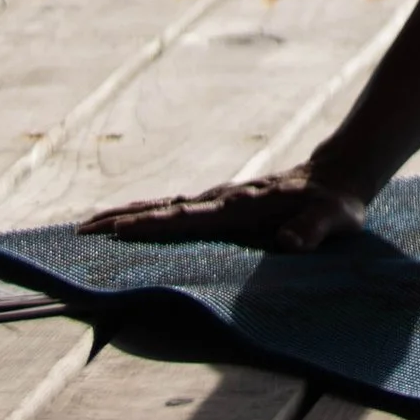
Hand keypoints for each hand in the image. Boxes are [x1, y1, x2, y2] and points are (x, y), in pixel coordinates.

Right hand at [83, 166, 366, 254]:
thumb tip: (290, 244)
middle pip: (164, 209)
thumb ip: (313, 230)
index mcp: (242, 207)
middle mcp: (223, 200)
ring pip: (163, 206)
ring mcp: (219, 201)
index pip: (190, 218)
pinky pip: (174, 211)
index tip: (119, 231)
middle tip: (81, 233)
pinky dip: (144, 215)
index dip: (155, 225)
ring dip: (125, 216)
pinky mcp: (220, 207)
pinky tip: (126, 224)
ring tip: (86, 229)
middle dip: (122, 220)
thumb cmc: (336, 205)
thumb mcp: (334, 219)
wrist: (338, 175)